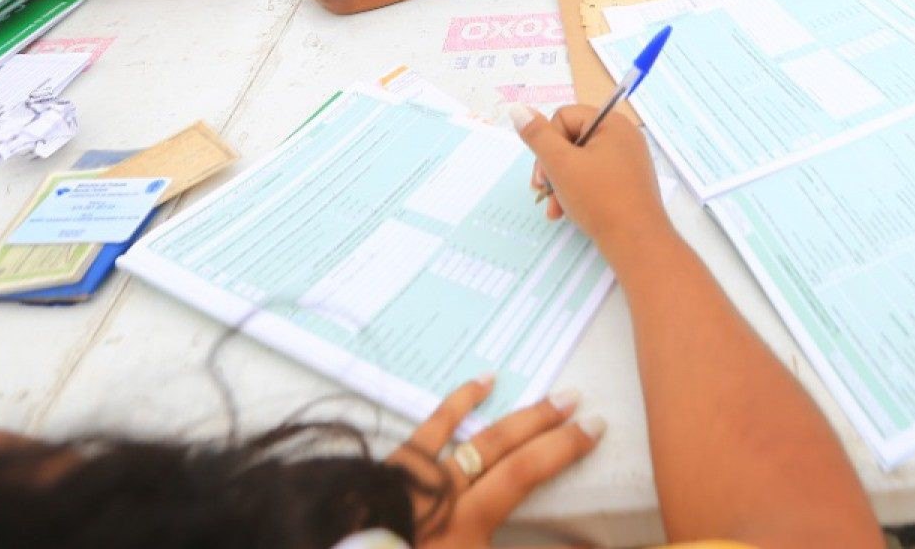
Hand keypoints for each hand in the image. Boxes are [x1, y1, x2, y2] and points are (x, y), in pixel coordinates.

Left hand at [389, 374, 600, 547]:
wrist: (318, 546)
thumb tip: (578, 545)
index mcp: (466, 526)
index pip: (526, 475)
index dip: (564, 451)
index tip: (597, 429)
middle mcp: (448, 494)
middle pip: (508, 451)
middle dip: (549, 429)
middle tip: (583, 407)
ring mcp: (418, 478)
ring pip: (476, 437)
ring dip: (518, 416)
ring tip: (553, 396)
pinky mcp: (392, 469)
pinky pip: (428, 430)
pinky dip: (457, 403)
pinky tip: (482, 381)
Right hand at [515, 104, 667, 254]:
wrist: (636, 242)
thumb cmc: (598, 198)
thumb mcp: (560, 164)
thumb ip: (537, 136)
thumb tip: (518, 109)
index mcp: (611, 124)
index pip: (564, 117)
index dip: (548, 142)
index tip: (544, 171)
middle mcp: (623, 137)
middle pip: (571, 140)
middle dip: (551, 167)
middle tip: (541, 190)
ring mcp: (627, 161)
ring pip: (580, 163)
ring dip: (560, 183)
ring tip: (553, 208)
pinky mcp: (627, 183)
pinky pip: (594, 178)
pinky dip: (577, 192)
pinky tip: (565, 213)